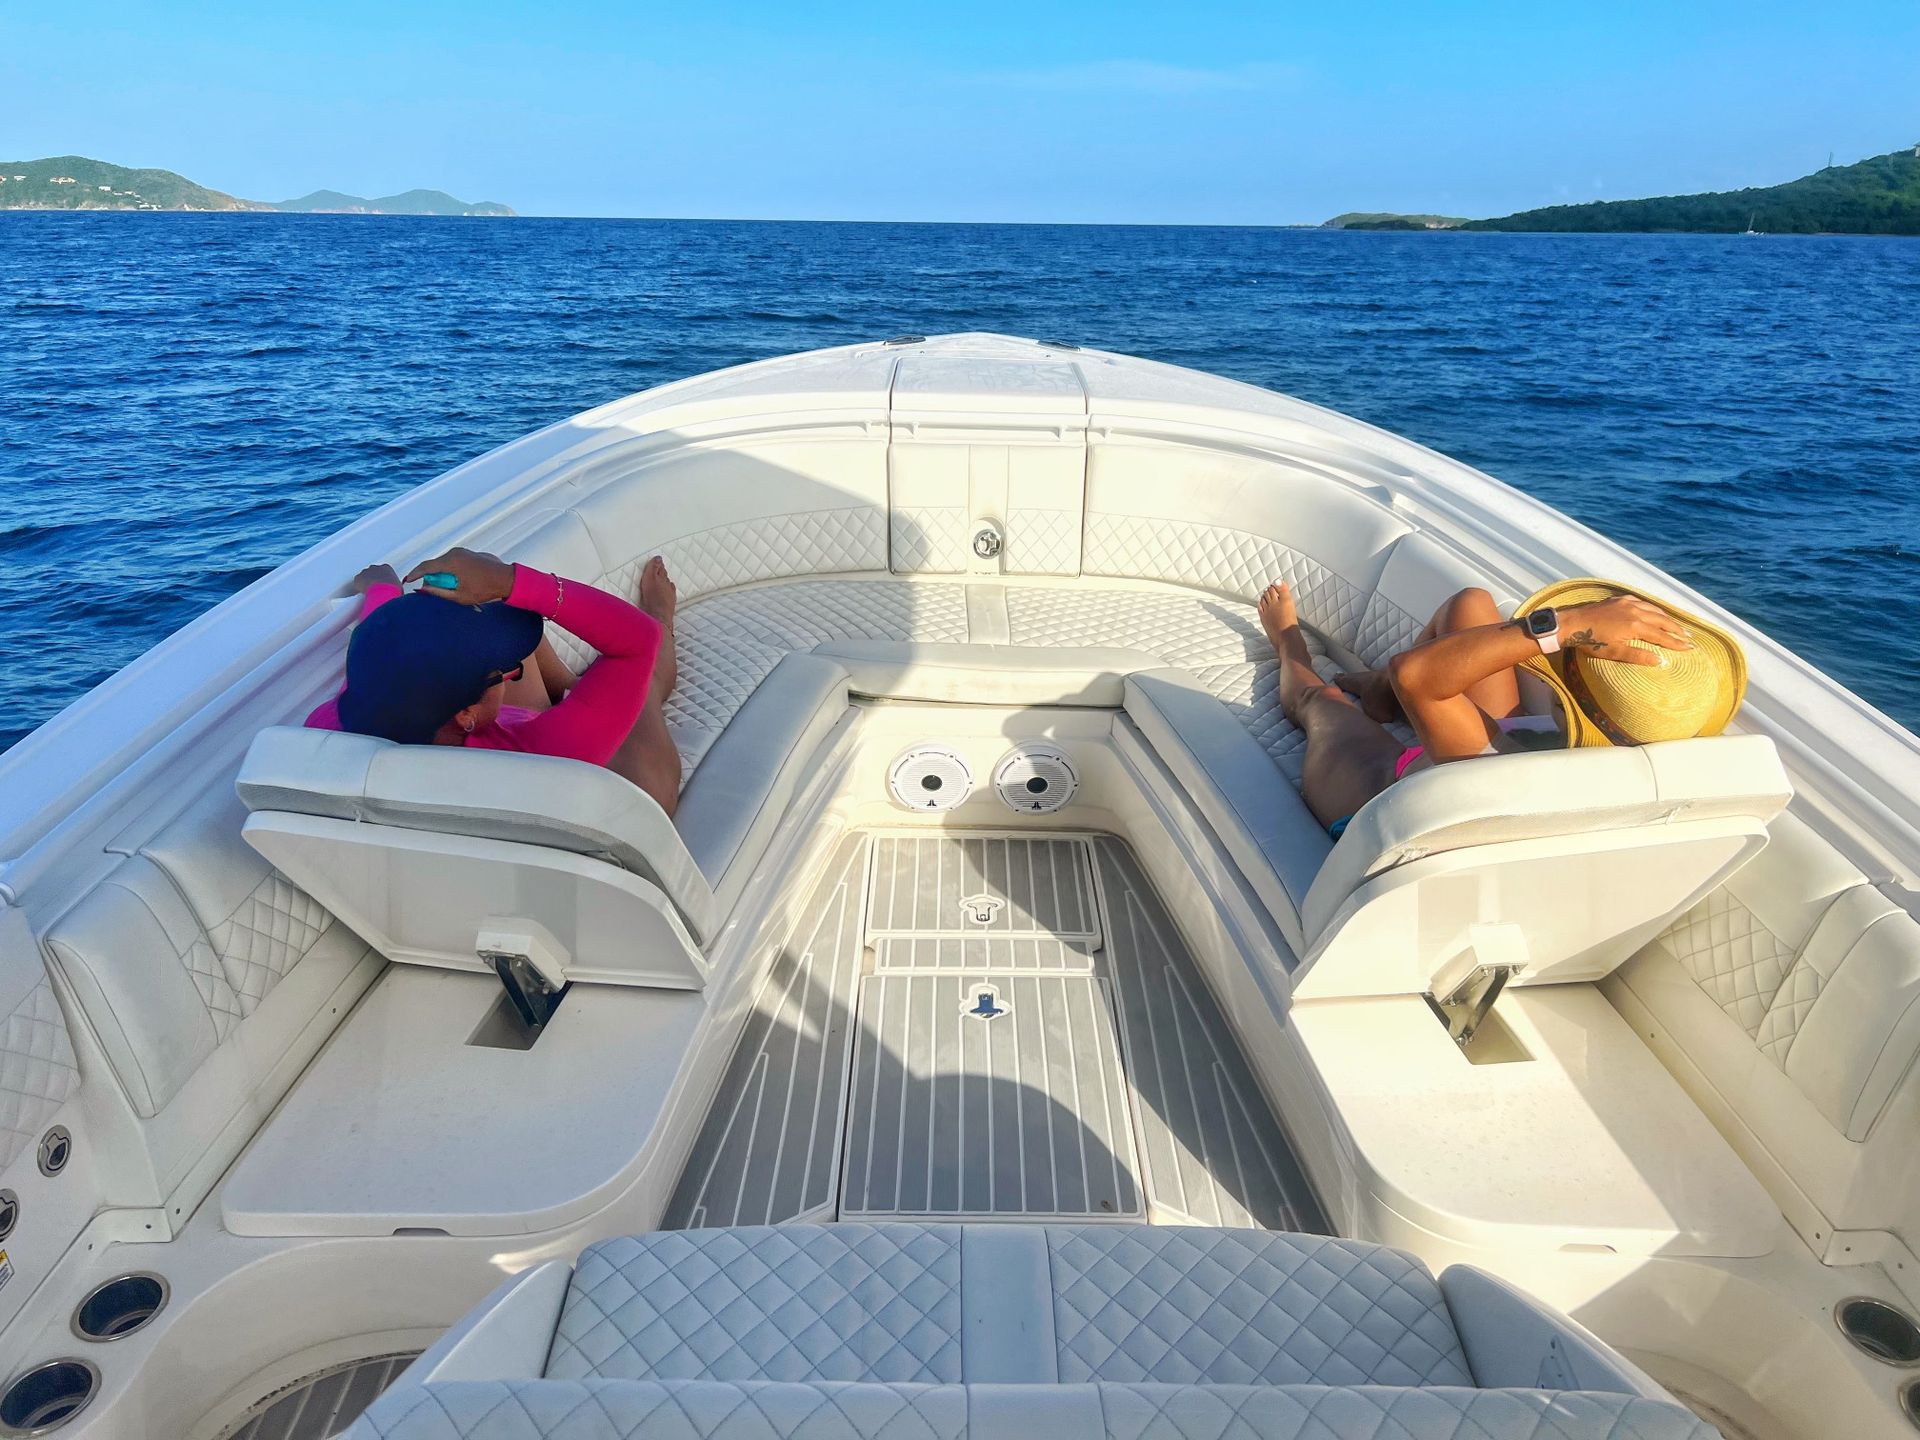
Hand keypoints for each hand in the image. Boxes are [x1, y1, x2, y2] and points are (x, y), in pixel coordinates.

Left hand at [350, 563, 399, 594]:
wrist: (383, 592)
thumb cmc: (392, 590)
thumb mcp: (398, 586)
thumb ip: (394, 584)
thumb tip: (394, 590)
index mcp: (386, 567)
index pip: (383, 570)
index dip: (382, 578)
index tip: (383, 584)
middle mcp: (375, 567)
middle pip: (372, 571)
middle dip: (373, 578)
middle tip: (375, 587)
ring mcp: (365, 572)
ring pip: (364, 576)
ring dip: (365, 582)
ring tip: (369, 591)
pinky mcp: (358, 577)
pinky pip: (357, 581)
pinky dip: (359, 586)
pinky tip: (363, 592)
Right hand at [404, 547, 514, 604]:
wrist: (507, 579)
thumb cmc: (486, 589)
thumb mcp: (459, 596)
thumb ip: (438, 592)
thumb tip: (422, 589)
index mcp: (451, 562)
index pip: (426, 567)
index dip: (414, 574)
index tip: (407, 580)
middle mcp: (455, 553)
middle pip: (435, 564)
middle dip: (431, 577)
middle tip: (430, 589)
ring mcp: (463, 551)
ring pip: (445, 563)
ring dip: (443, 574)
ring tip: (449, 587)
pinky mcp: (470, 553)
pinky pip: (455, 561)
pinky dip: (452, 571)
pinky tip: (460, 582)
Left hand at [1559, 597, 1693, 665]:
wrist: (1572, 623)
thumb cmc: (1591, 641)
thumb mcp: (1614, 653)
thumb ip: (1638, 656)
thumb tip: (1660, 660)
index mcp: (1636, 626)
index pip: (1662, 636)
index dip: (1676, 642)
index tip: (1689, 647)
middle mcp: (1635, 611)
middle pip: (1662, 620)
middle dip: (1677, 629)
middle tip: (1688, 636)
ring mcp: (1628, 602)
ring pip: (1654, 609)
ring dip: (1666, 618)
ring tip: (1676, 625)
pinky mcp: (1620, 599)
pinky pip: (1642, 602)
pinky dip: (1652, 608)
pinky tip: (1654, 611)